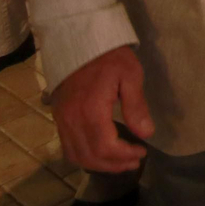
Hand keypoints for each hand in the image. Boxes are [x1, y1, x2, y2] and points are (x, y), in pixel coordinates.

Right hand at [51, 46, 154, 172]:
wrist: (79, 41)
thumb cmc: (110, 56)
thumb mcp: (130, 75)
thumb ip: (136, 106)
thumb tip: (146, 133)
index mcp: (91, 110)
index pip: (106, 147)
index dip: (124, 156)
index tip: (142, 152)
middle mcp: (72, 120)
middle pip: (90, 156)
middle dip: (114, 164)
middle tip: (135, 161)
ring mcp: (62, 120)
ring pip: (76, 156)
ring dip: (99, 164)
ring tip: (120, 162)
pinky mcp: (58, 118)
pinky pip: (67, 147)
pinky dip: (84, 156)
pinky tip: (100, 153)